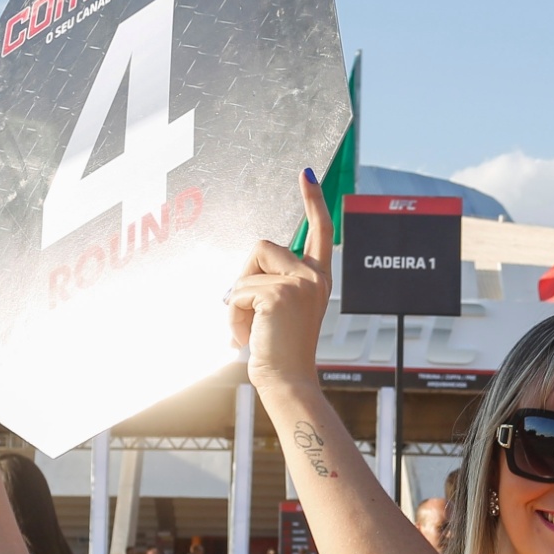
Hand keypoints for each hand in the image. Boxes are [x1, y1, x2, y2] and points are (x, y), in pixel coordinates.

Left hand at [228, 170, 333, 392]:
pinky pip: (238, 291)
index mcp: (318, 278)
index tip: (307, 174)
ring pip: (247, 269)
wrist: (287, 379)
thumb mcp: (282, 308)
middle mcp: (315, 276)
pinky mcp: (280, 294)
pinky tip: (248, 336)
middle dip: (246, 277)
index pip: (319, 231)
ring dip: (238, 299)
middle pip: (263, 248)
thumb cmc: (279, 349)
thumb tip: (252, 267)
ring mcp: (300, 283)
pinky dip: (234, 316)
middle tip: (253, 314)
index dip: (314, 201)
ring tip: (252, 327)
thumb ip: (275, 283)